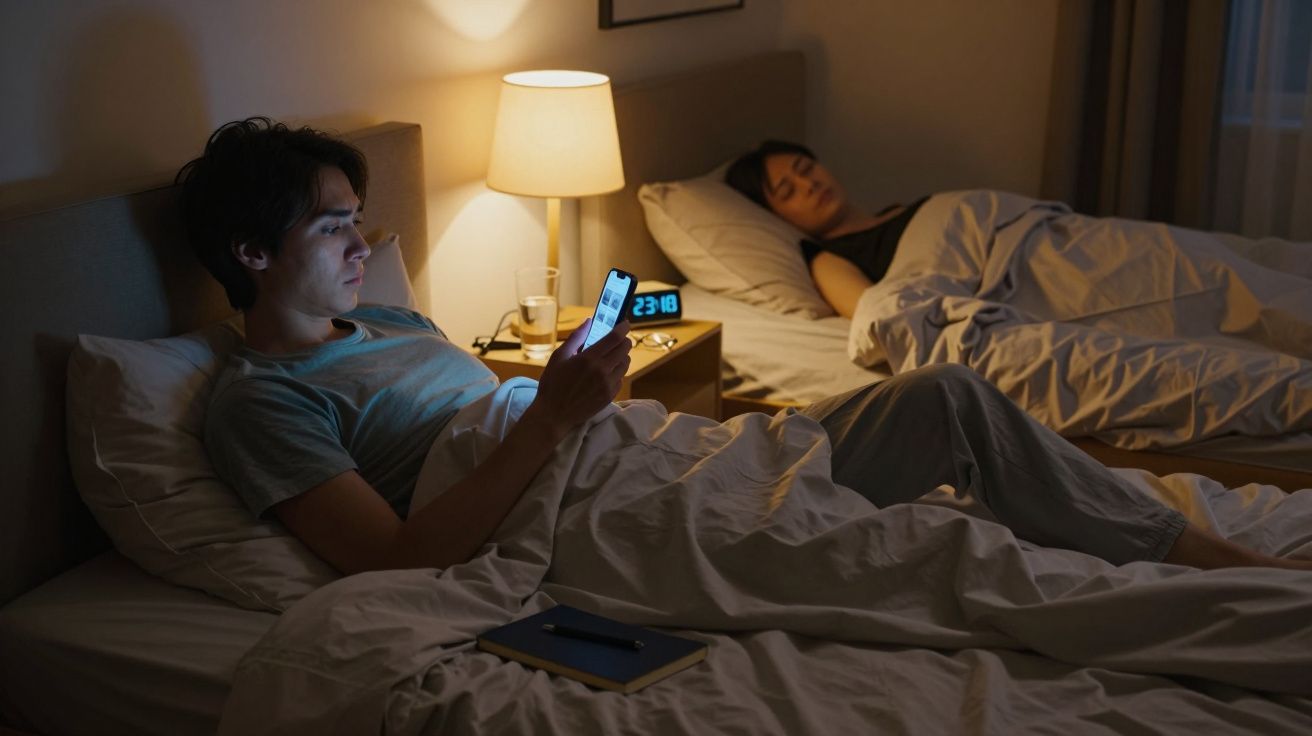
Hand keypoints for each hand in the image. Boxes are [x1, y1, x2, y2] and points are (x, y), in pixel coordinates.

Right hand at [525, 318, 632, 432]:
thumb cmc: (552, 383)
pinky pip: (621, 379)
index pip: (615, 338)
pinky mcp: (610, 396)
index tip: (625, 323)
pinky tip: (607, 373)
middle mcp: (602, 370)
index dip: (623, 328)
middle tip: (617, 340)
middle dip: (624, 341)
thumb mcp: (559, 356)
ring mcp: (608, 384)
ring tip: (611, 356)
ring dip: (622, 356)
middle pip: (624, 349)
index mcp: (589, 358)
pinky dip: (617, 372)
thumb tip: (589, 321)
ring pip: (625, 364)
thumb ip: (576, 337)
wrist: (554, 414)